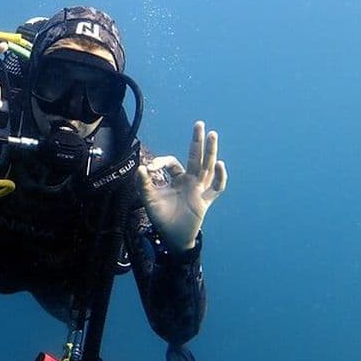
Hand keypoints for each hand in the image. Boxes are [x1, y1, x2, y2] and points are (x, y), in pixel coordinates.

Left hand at [136, 121, 227, 250]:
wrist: (172, 237)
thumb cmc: (162, 217)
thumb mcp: (149, 198)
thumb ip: (143, 183)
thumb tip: (141, 167)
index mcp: (177, 178)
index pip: (173, 162)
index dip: (162, 161)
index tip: (151, 167)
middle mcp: (190, 181)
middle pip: (196, 157)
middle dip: (197, 141)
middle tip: (199, 124)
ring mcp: (199, 190)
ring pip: (207, 167)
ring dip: (210, 151)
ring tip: (212, 134)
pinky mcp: (205, 201)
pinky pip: (216, 188)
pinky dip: (219, 177)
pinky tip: (219, 165)